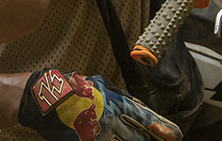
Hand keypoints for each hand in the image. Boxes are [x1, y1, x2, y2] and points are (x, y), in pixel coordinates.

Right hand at [19, 70, 180, 140]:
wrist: (46, 98)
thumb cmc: (73, 89)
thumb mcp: (99, 86)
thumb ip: (118, 97)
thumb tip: (135, 106)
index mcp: (114, 101)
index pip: (143, 116)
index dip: (160, 126)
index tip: (175, 134)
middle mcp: (110, 118)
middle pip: (137, 136)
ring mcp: (98, 133)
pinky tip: (109, 140)